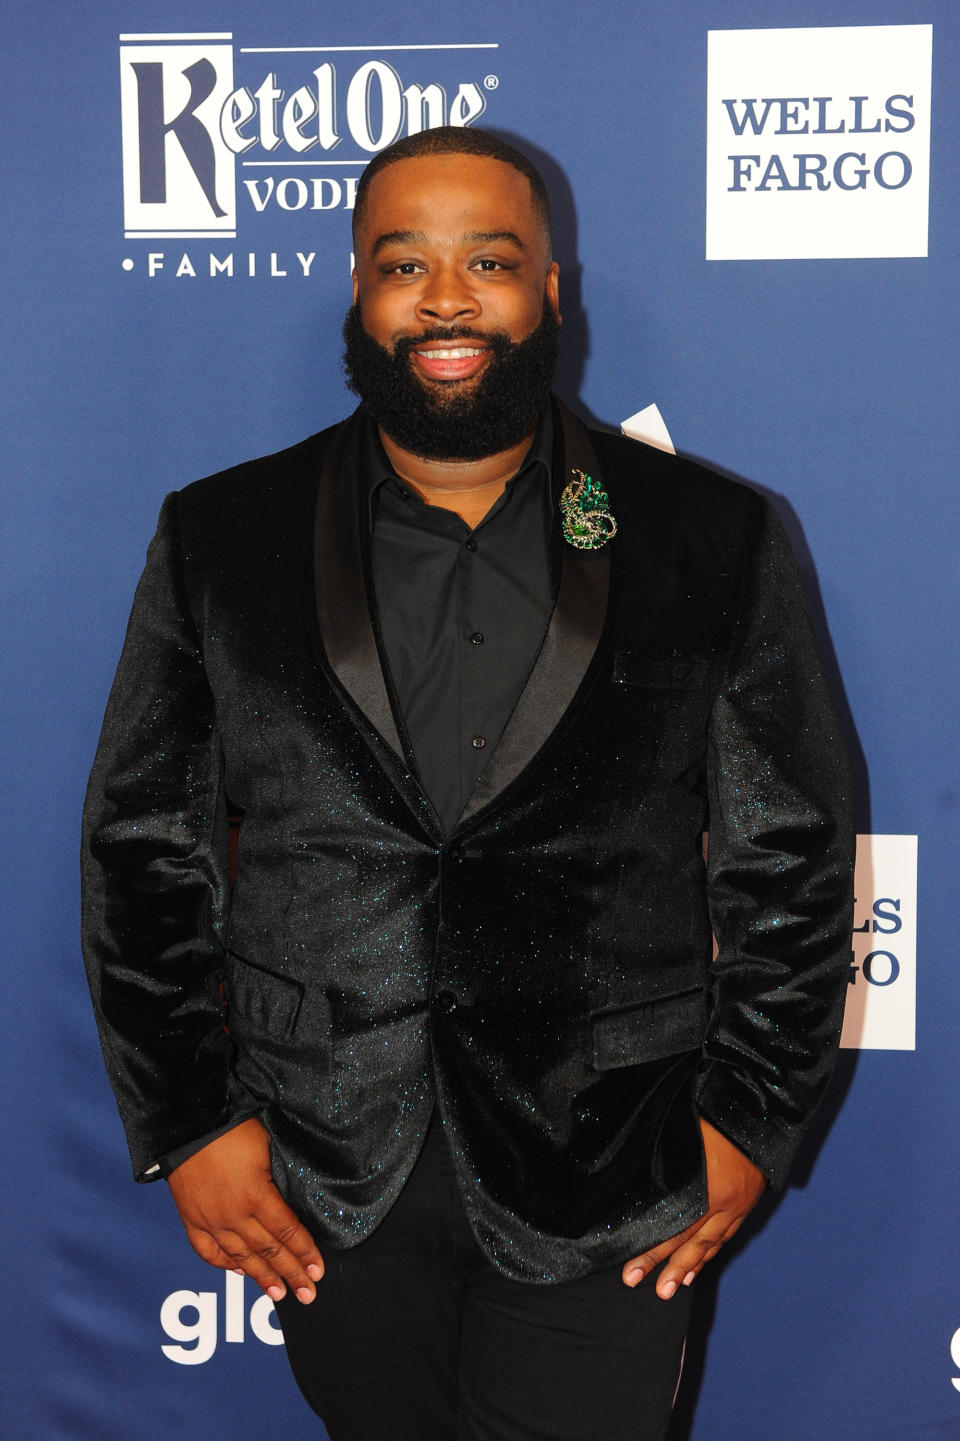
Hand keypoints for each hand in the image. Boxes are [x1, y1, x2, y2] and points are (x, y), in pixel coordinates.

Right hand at [166, 1117, 323, 1303]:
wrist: (187, 1124)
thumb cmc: (231, 1128)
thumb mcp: (266, 1149)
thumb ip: (278, 1180)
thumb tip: (292, 1202)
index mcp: (257, 1195)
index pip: (288, 1232)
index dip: (305, 1253)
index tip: (318, 1271)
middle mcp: (234, 1215)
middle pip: (269, 1251)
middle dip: (291, 1274)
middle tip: (308, 1294)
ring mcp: (211, 1220)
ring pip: (241, 1257)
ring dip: (262, 1278)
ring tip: (279, 1295)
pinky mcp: (190, 1219)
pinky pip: (208, 1251)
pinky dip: (225, 1264)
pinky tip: (239, 1272)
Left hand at [621, 1118, 765, 1298]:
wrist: (762, 1111)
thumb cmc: (716, 1113)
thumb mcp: (684, 1133)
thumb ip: (664, 1161)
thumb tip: (638, 1180)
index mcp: (704, 1186)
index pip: (672, 1228)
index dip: (651, 1250)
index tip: (630, 1269)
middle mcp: (722, 1202)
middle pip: (689, 1242)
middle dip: (664, 1267)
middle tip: (642, 1286)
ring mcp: (737, 1205)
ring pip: (710, 1244)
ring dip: (688, 1267)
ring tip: (670, 1287)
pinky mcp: (746, 1203)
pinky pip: (726, 1235)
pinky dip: (710, 1253)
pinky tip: (698, 1266)